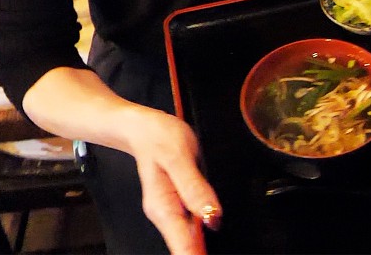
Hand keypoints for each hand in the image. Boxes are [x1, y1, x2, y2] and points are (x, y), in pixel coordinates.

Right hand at [115, 106, 221, 254]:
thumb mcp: (179, 156)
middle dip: (202, 252)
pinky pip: (190, 229)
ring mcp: (170, 213)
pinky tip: (211, 234)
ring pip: (189, 241)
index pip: (183, 248)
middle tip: (227, 250)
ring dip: (202, 247)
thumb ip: (195, 188)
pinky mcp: (177, 206)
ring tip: (214, 244)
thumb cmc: (160, 138)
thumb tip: (213, 218)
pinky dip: (201, 237)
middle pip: (187, 248)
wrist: (142, 129)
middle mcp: (165, 216)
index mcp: (165, 208)